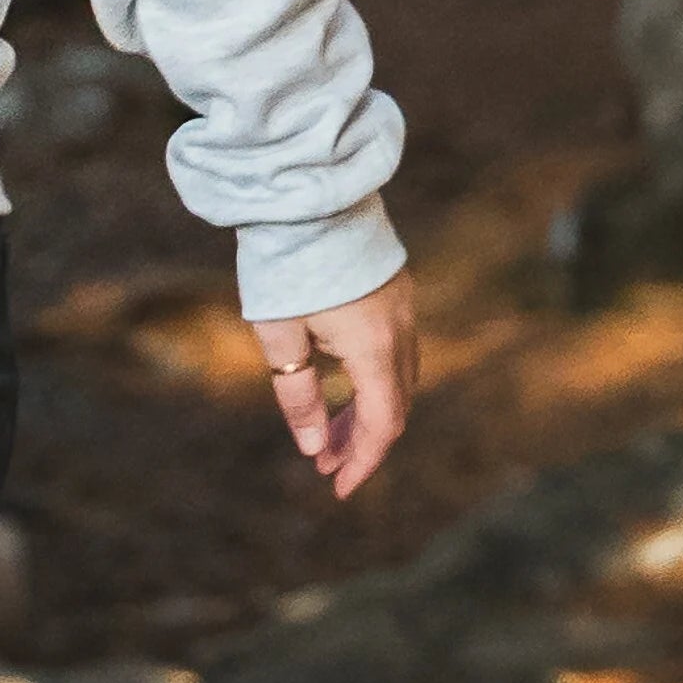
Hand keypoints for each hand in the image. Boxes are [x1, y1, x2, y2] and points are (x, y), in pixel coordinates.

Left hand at [251, 272, 418, 499]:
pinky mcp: (395, 292)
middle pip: (394, 405)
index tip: (337, 488)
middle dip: (362, 441)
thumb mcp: (278, 337)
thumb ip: (297, 395)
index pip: (383, 424)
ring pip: (396, 378)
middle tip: (324, 465)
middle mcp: (401, 330)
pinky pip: (393, 351)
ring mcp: (404, 308)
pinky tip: (338, 385)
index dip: (363, 461)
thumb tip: (313, 448)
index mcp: (375, 347)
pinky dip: (370, 380)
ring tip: (326, 434)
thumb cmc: (285, 264)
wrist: (306, 194)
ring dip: (366, 411)